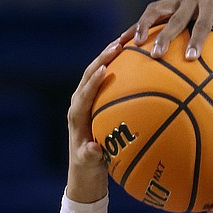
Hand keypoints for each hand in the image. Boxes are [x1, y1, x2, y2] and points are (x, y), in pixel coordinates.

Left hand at [66, 40, 123, 202]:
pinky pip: (107, 80)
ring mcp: (87, 101)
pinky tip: (136, 58)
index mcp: (76, 117)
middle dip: (103, 58)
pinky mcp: (95, 101)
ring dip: (110, 56)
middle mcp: (79, 104)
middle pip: (89, 74)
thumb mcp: (89, 165)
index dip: (93, 81)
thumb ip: (90, 156)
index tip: (105, 68)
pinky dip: (119, 67)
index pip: (84, 94)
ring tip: (127, 41)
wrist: (84, 170)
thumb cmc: (88, 169)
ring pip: (97, 72)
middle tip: (119, 44)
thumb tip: (93, 149)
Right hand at [121, 0, 212, 60]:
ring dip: (143, 26)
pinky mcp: (166, 6)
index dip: (196, 39)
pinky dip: (136, 27)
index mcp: (210, 3)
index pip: (202, 22)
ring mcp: (176, 1)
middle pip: (175, 16)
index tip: (191, 59)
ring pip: (155, 10)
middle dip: (165, 36)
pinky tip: (123, 42)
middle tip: (157, 56)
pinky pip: (148, 17)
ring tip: (134, 46)